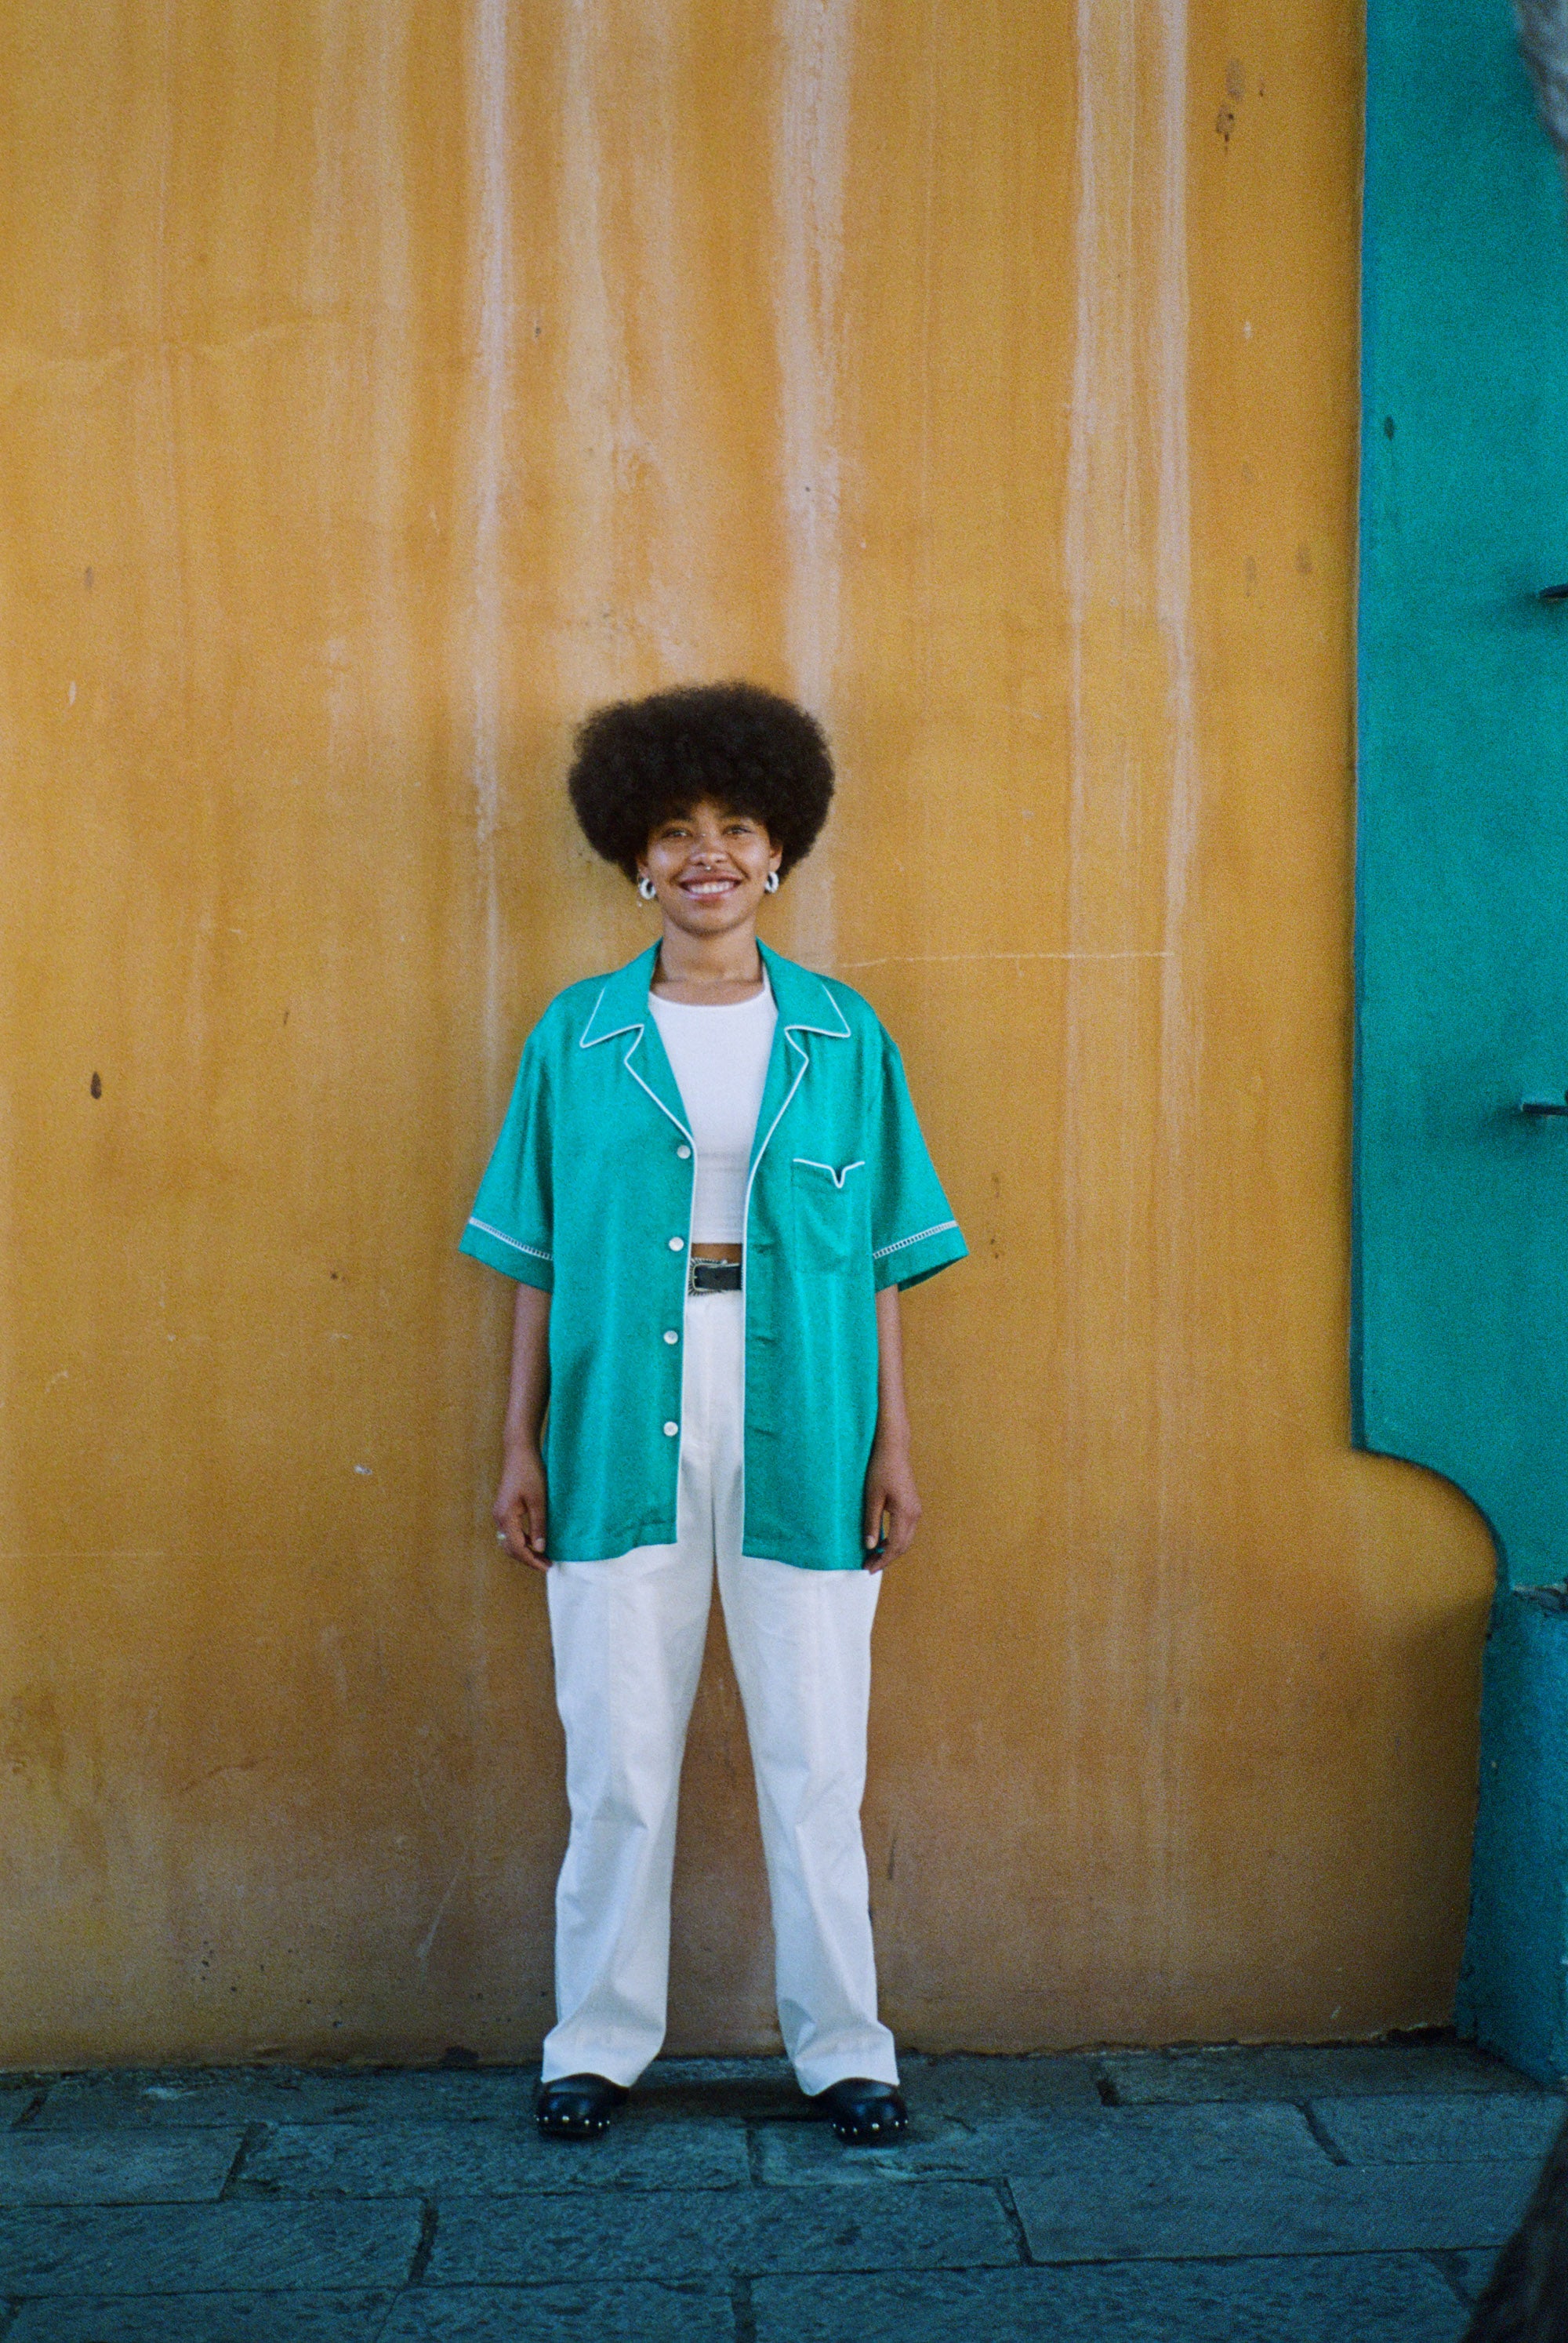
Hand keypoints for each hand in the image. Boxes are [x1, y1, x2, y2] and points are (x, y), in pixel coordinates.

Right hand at [494, 1443, 548, 1571]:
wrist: (519, 1452)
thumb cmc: (530, 1472)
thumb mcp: (539, 1501)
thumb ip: (539, 1525)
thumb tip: (540, 1549)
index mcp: (505, 1517)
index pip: (517, 1548)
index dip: (532, 1560)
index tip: (547, 1567)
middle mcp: (498, 1517)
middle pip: (510, 1548)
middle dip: (528, 1558)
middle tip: (546, 1564)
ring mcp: (499, 1513)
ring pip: (509, 1541)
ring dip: (524, 1550)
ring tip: (543, 1555)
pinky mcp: (504, 1508)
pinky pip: (510, 1531)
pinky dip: (522, 1539)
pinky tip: (536, 1539)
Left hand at [862, 1437, 920, 1571]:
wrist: (893, 1448)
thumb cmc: (880, 1469)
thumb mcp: (872, 1498)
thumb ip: (872, 1523)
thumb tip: (870, 1546)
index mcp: (905, 1513)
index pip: (895, 1546)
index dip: (882, 1560)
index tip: (869, 1568)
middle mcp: (915, 1514)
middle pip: (903, 1546)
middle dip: (887, 1558)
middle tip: (869, 1566)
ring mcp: (916, 1509)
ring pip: (906, 1539)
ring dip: (891, 1550)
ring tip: (873, 1556)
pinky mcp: (913, 1505)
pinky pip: (906, 1529)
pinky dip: (895, 1539)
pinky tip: (882, 1541)